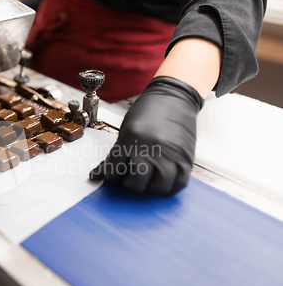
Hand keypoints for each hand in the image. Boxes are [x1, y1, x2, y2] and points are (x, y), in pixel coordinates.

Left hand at [90, 76, 203, 194]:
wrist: (174, 97)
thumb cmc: (148, 111)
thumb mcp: (126, 129)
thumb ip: (116, 153)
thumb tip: (100, 174)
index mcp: (130, 140)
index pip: (114, 170)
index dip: (111, 176)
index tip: (114, 175)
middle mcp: (150, 148)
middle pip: (136, 183)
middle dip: (130, 185)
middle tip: (129, 180)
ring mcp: (170, 154)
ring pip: (158, 187)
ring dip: (150, 189)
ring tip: (146, 183)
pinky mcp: (185, 158)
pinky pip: (179, 183)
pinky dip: (169, 188)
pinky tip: (162, 183)